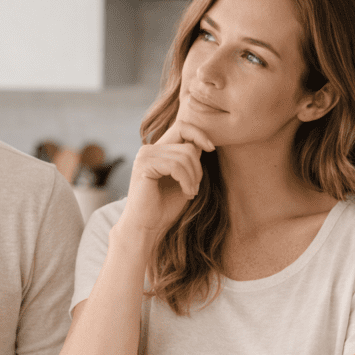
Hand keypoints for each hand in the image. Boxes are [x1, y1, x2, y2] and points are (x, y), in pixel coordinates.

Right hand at [118, 119, 213, 236]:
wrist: (147, 227)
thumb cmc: (165, 208)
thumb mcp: (184, 179)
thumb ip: (190, 160)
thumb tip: (203, 143)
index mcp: (157, 150)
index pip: (181, 127)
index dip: (199, 134)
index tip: (211, 149)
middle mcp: (149, 149)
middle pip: (186, 141)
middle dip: (198, 165)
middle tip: (195, 186)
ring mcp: (144, 156)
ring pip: (184, 155)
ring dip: (193, 176)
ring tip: (190, 192)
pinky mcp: (143, 165)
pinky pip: (175, 165)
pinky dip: (186, 180)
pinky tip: (186, 193)